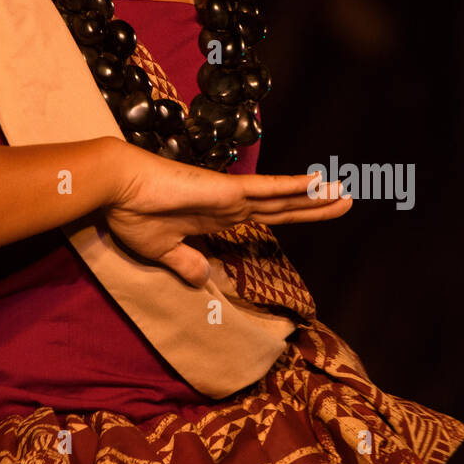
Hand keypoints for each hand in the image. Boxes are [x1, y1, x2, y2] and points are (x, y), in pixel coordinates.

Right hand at [104, 143, 351, 286]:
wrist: (117, 188)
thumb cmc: (133, 214)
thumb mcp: (162, 250)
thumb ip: (186, 263)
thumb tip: (205, 279)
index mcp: (216, 218)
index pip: (264, 218)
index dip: (290, 215)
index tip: (312, 215)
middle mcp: (230, 204)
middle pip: (283, 207)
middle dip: (315, 207)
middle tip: (347, 200)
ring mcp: (231, 196)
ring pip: (283, 197)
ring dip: (316, 197)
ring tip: (346, 192)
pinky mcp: (227, 190)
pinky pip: (269, 189)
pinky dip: (295, 186)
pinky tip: (320, 184)